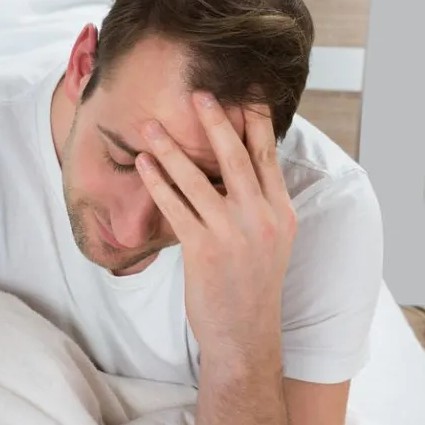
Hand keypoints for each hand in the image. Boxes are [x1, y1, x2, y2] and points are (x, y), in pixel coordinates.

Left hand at [134, 93, 296, 370]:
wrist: (244, 333)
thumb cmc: (251, 285)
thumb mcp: (270, 240)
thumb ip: (258, 204)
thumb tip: (236, 169)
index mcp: (281, 211)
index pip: (268, 156)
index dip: (256, 121)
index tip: (245, 91)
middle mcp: (261, 218)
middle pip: (237, 158)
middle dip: (217, 122)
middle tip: (198, 93)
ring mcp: (232, 233)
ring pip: (198, 179)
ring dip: (171, 149)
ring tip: (151, 125)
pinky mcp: (204, 250)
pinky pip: (175, 207)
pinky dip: (157, 182)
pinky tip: (143, 165)